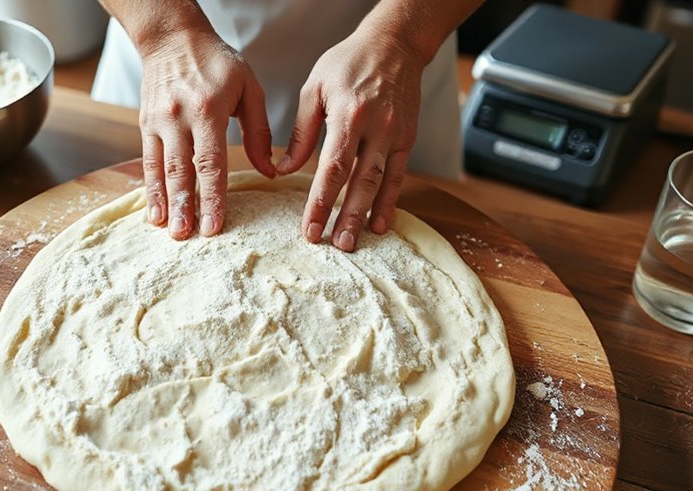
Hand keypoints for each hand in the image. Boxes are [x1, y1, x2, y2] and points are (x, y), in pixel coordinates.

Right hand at [139, 27, 274, 239]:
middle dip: (186, 207)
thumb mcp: (249, 88)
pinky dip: (150, 188)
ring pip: (162, 169)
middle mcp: (180, 117)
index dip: (213, 196)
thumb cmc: (216, 62)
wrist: (172, 37)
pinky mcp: (145, 124)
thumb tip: (270, 171)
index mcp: (209, 109)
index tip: (215, 224)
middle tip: (189, 237)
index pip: (211, 162)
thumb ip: (259, 131)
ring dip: (166, 203)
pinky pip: (147, 161)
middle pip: (183, 171)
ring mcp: (159, 122)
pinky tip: (155, 211)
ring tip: (170, 230)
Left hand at [277, 19, 424, 251]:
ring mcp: (395, 135)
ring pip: (380, 182)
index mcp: (348, 115)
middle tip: (334, 245)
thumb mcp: (314, 89)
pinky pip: (399, 175)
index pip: (332, 168)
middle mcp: (376, 127)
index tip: (309, 227)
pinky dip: (390, 201)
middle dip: (345, 216)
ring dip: (366, 214)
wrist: (394, 44)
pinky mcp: (408, 138)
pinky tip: (380, 223)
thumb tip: (284, 170)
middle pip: (359, 181)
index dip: (320, 201)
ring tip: (354, 241)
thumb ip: (301, 133)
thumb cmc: (348, 63)